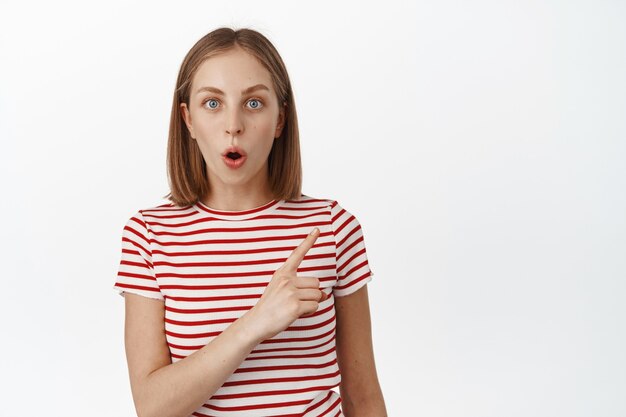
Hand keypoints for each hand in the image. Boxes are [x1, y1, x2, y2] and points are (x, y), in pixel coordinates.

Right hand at [247, 227, 328, 341]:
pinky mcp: (295, 306)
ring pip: (318, 295)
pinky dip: (310, 312)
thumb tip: (325, 294)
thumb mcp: (282, 290)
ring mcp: (291, 292)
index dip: (309, 241)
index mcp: (282, 273)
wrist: (256, 322)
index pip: (297, 254)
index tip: (317, 229)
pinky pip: (314, 306)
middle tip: (296, 302)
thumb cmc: (271, 307)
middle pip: (316, 283)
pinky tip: (296, 314)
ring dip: (311, 304)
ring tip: (295, 308)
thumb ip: (302, 288)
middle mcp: (287, 280)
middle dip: (312, 294)